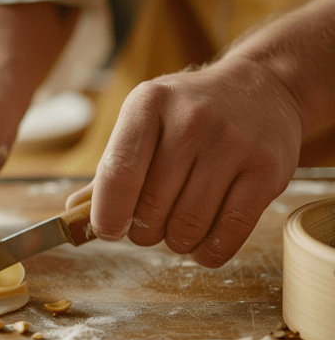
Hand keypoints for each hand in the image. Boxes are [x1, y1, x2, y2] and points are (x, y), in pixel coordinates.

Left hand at [68, 55, 302, 266]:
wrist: (262, 87)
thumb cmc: (188, 113)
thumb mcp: (144, 122)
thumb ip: (112, 168)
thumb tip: (72, 212)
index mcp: (148, 104)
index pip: (119, 172)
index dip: (107, 214)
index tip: (107, 230)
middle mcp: (192, 120)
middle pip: (152, 208)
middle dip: (142, 231)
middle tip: (149, 224)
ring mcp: (233, 144)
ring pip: (188, 226)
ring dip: (175, 242)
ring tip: (177, 226)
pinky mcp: (267, 171)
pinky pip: (228, 233)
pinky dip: (208, 252)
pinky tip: (202, 243)